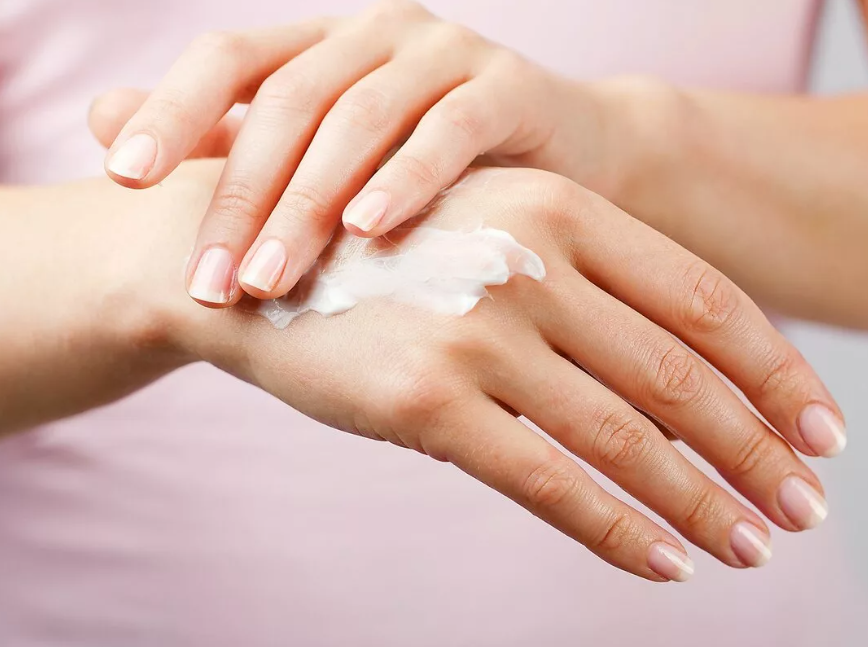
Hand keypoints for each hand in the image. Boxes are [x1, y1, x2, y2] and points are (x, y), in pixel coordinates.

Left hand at [96, 0, 595, 305]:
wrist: (566, 155)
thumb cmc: (436, 171)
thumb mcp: (330, 159)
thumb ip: (229, 143)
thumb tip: (100, 127)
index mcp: (323, 47)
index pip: (229, 59)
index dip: (171, 109)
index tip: (122, 178)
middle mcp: (374, 35)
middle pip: (288, 101)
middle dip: (242, 195)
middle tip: (213, 282)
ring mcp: (444, 53)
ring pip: (359, 116)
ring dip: (311, 201)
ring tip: (273, 277)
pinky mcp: (508, 87)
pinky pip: (450, 129)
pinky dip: (407, 178)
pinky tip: (372, 229)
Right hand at [129, 161, 841, 581]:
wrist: (257, 262)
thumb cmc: (387, 254)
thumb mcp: (491, 236)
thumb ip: (584, 287)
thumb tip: (687, 379)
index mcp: (559, 212)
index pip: (706, 300)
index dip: (776, 372)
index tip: (821, 432)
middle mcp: (529, 263)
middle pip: (680, 375)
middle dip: (756, 452)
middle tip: (806, 508)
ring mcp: (477, 332)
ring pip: (625, 437)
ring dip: (702, 502)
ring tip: (750, 546)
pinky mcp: (426, 401)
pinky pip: (549, 483)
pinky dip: (617, 531)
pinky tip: (665, 562)